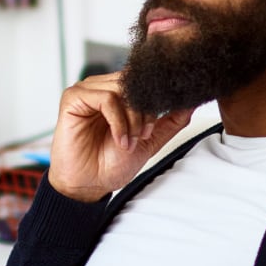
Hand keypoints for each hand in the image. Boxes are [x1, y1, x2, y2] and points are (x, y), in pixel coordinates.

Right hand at [46, 73, 194, 201]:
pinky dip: (118, 121)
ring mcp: (87, 91)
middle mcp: (102, 87)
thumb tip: (192, 103)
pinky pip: (105, 98)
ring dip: (133, 119)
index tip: (158, 123)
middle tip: (144, 136)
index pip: (143, 79)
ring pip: (122, 90)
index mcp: (118, 93)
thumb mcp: (150, 140)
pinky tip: (120, 139)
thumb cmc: (111, 163)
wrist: (89, 185)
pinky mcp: (72, 99)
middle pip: (135, 84)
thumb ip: (171, 121)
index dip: (156, 97)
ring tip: (130, 141)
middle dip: (146, 112)